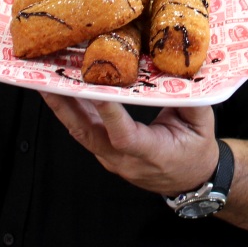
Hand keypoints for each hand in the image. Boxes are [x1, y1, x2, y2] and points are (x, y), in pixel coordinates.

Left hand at [42, 93, 218, 195]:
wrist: (190, 179)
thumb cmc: (196, 150)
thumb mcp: (202, 124)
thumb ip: (192, 97)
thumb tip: (181, 67)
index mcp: (152, 153)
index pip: (124, 136)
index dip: (109, 114)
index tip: (97, 88)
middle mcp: (124, 159)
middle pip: (87, 134)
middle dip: (65, 105)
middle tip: (48, 79)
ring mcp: (111, 158)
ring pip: (80, 132)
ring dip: (61, 105)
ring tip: (45, 78)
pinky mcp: (105, 152)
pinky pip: (84, 130)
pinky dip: (71, 109)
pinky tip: (61, 89)